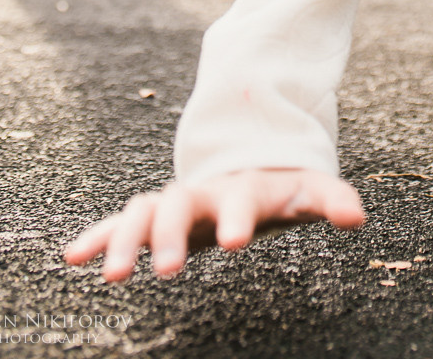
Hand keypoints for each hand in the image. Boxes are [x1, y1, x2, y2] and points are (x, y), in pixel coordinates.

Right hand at [63, 168, 364, 280]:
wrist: (247, 158)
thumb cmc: (281, 186)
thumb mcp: (307, 190)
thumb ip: (331, 198)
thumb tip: (358, 216)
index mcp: (242, 187)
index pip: (240, 199)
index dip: (239, 217)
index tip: (236, 241)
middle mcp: (203, 191)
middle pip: (184, 205)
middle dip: (176, 235)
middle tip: (171, 270)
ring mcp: (176, 200)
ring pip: (145, 213)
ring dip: (129, 239)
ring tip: (116, 274)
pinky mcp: (155, 216)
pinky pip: (121, 222)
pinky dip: (100, 236)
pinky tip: (73, 257)